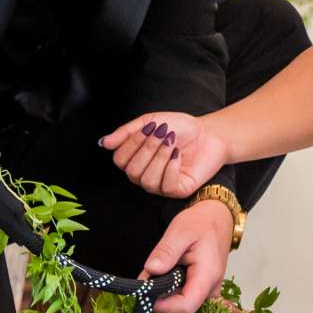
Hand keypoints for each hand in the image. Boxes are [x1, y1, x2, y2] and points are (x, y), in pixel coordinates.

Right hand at [99, 111, 229, 197]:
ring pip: (147, 180)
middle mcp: (144, 176)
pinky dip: (171, 168)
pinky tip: (178, 155)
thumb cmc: (180, 127)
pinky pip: (166, 186)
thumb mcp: (150, 121)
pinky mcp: (178, 191)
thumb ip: (126, 132)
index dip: (131, 144)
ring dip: (159, 157)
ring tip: (172, 142)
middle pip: (132, 171)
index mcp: (135, 160)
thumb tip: (103, 143)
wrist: (209, 133)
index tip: (149, 127)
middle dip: (147, 149)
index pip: (119, 160)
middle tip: (163, 132)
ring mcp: (161, 186)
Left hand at [143, 198, 231, 312]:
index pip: (186, 307)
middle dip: (161, 297)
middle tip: (147, 276)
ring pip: (182, 303)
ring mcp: (207, 290)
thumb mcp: (180, 231)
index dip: (163, 306)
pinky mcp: (202, 288)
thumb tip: (151, 270)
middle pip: (182, 308)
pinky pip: (185, 296)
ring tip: (157, 270)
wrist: (218, 217)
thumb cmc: (202, 222)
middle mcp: (210, 288)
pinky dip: (170, 288)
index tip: (146, 293)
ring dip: (164, 292)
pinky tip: (166, 272)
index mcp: (207, 276)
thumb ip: (166, 251)